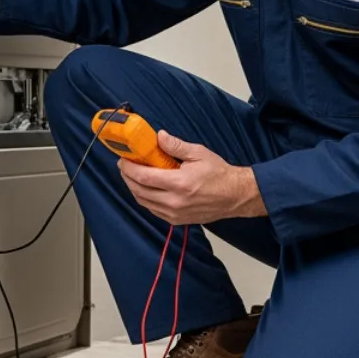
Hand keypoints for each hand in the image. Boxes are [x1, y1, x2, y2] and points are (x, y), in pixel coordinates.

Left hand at [118, 131, 266, 225]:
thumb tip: (159, 137)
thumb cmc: (219, 174)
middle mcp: (174, 201)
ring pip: (144, 202)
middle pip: (139, 191)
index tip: (123, 159)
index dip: (129, 168)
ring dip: (134, 189)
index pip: (143, 177)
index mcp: (179, 183)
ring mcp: (175, 214)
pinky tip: (146, 188)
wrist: (235, 196)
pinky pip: (153, 210)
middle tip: (125, 166)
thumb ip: (175, 146)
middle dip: (127, 178)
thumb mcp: (198, 153)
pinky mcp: (177, 220)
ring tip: (132, 176)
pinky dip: (145, 199)